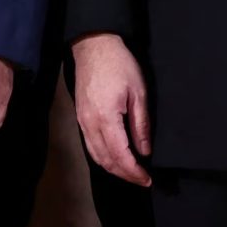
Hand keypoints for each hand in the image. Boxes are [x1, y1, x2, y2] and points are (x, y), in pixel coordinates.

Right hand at [71, 33, 153, 185]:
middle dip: (124, 174)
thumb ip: (141, 124)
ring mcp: (82, 123)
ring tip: (130, 173)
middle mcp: (90, 125)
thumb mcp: (139, 92)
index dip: (133, 172)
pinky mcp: (80, 118)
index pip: (120, 156)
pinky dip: (102, 157)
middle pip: (106, 161)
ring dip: (113, 168)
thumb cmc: (119, 65)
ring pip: (96, 156)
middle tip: (141, 180)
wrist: (93, 47)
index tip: (147, 180)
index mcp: (106, 120)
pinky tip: (114, 158)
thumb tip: (145, 151)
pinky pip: (90, 146)